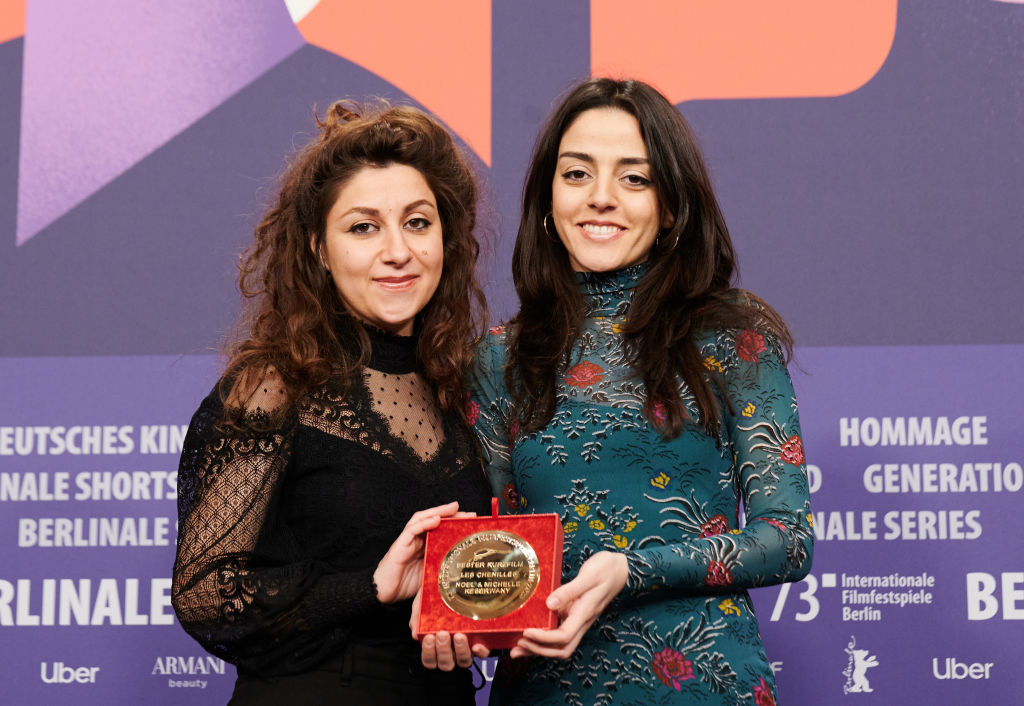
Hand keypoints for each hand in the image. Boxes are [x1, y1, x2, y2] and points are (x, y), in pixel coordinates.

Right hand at [374, 501, 472, 603]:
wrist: (383, 593)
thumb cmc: (404, 585)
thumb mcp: (429, 574)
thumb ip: (440, 565)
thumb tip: (461, 565)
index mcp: (424, 546)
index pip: (441, 529)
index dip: (456, 523)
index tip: (472, 521)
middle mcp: (417, 540)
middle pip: (435, 520)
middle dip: (452, 515)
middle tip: (470, 514)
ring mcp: (407, 541)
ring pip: (423, 519)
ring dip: (439, 512)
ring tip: (454, 508)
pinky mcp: (399, 545)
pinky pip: (412, 529)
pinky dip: (424, 522)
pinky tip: (436, 519)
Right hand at [410, 585, 489, 669]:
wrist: (449, 584)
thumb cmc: (434, 598)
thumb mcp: (421, 605)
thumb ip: (416, 619)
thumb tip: (415, 635)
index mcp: (435, 644)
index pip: (430, 660)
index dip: (429, 654)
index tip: (429, 638)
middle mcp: (451, 648)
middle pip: (446, 664)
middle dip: (443, 651)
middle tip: (442, 634)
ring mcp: (466, 646)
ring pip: (464, 661)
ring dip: (460, 650)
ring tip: (458, 635)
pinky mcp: (481, 640)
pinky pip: (483, 653)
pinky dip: (480, 652)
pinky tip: (476, 644)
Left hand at [510, 551, 627, 659]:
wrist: (621, 569)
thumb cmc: (606, 570)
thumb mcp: (589, 576)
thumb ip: (570, 590)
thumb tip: (550, 604)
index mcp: (585, 613)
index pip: (563, 636)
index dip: (544, 639)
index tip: (526, 632)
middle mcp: (581, 621)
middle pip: (562, 649)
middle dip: (539, 651)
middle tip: (518, 646)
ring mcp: (578, 619)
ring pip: (560, 644)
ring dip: (539, 649)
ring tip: (517, 648)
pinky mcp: (574, 614)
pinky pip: (558, 632)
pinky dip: (543, 637)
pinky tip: (530, 635)